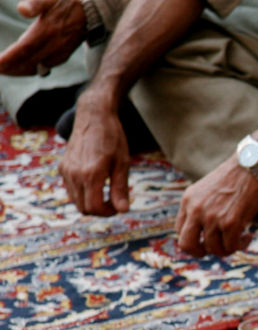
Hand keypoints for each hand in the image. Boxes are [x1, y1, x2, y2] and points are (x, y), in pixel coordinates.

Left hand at [0, 0, 85, 76]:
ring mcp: (60, 52)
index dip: (10, 57)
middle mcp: (54, 45)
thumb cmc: (65, 2)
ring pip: (37, 66)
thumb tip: (22, 9)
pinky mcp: (64, 55)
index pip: (24, 48)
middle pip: (28, 60)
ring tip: (7, 72)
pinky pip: (46, 67)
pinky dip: (33, 70)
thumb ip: (35, 3)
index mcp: (47, 31)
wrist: (90, 11)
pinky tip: (25, 69)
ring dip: (21, 71)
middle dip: (11, 67)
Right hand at [59, 96, 130, 214]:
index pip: (94, 207)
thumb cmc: (113, 139)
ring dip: (91, 202)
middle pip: (83, 208)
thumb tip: (123, 211)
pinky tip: (96, 183)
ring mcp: (65, 170)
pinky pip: (71, 189)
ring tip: (106, 191)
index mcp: (90, 174)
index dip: (108, 212)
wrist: (94, 117)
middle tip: (114, 201)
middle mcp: (74, 174)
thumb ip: (120, 188)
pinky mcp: (62, 167)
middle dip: (100, 210)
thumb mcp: (122, 164)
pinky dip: (83, 193)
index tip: (118, 206)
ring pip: (76, 200)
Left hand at [173, 156, 257, 256]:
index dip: (195, 240)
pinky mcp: (230, 223)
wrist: (253, 166)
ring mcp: (212, 217)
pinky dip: (241, 245)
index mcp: (188, 200)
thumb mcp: (209, 190)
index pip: (180, 231)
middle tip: (216, 249)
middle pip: (186, 245)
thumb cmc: (236, 177)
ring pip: (213, 249)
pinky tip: (248, 236)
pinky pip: (231, 247)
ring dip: (228, 249)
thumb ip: (202, 208)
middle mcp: (196, 210)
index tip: (208, 239)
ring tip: (240, 239)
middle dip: (201, 252)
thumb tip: (207, 233)